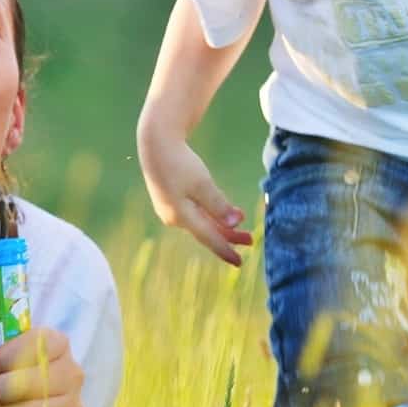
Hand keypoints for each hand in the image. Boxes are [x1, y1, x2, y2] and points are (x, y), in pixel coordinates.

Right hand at [137, 128, 253, 265]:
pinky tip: (223, 216)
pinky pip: (195, 213)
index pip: (208, 238)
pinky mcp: (172, 200)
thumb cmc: (180, 163)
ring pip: (202, 222)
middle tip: (251, 241)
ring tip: (242, 229)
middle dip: (228, 236)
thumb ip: (218, 205)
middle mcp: (174, 217)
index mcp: (181, 216)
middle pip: (206, 231)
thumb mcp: (202, 184)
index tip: (239, 263)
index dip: (225, 250)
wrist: (156, 144)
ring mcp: (171, 209)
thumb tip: (235, 224)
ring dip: (222, 225)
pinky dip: (211, 215)